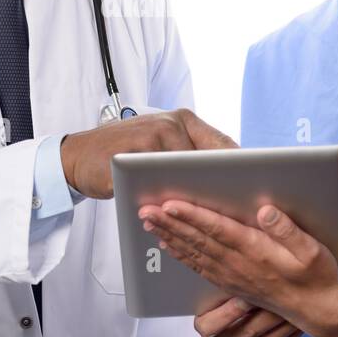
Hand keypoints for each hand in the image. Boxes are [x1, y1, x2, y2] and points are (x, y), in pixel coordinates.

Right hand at [59, 108, 236, 199]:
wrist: (77, 157)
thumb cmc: (124, 157)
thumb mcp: (160, 151)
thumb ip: (189, 159)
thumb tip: (231, 187)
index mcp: (184, 121)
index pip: (225, 146)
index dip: (244, 170)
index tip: (260, 192)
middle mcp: (173, 121)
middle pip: (214, 156)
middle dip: (229, 183)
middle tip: (246, 208)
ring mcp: (156, 133)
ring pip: (193, 169)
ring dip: (206, 192)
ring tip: (223, 215)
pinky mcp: (139, 150)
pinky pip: (166, 178)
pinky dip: (177, 196)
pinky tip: (187, 213)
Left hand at [140, 200, 337, 336]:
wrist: (317, 310)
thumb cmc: (316, 276)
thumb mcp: (312, 250)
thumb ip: (287, 229)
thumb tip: (264, 209)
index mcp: (256, 251)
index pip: (217, 230)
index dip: (192, 216)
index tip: (170, 204)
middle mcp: (239, 264)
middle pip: (197, 240)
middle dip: (169, 223)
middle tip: (145, 210)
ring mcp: (232, 275)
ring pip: (194, 252)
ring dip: (169, 236)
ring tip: (148, 223)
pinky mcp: (231, 283)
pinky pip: (199, 267)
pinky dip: (180, 254)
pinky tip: (168, 245)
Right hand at [196, 296, 301, 336]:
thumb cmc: (232, 312)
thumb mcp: (223, 298)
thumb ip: (232, 289)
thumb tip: (248, 273)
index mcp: (203, 327)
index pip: (215, 322)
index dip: (235, 309)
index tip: (253, 294)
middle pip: (247, 330)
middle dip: (271, 312)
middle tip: (288, 296)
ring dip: (285, 324)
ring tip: (298, 308)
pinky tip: (298, 325)